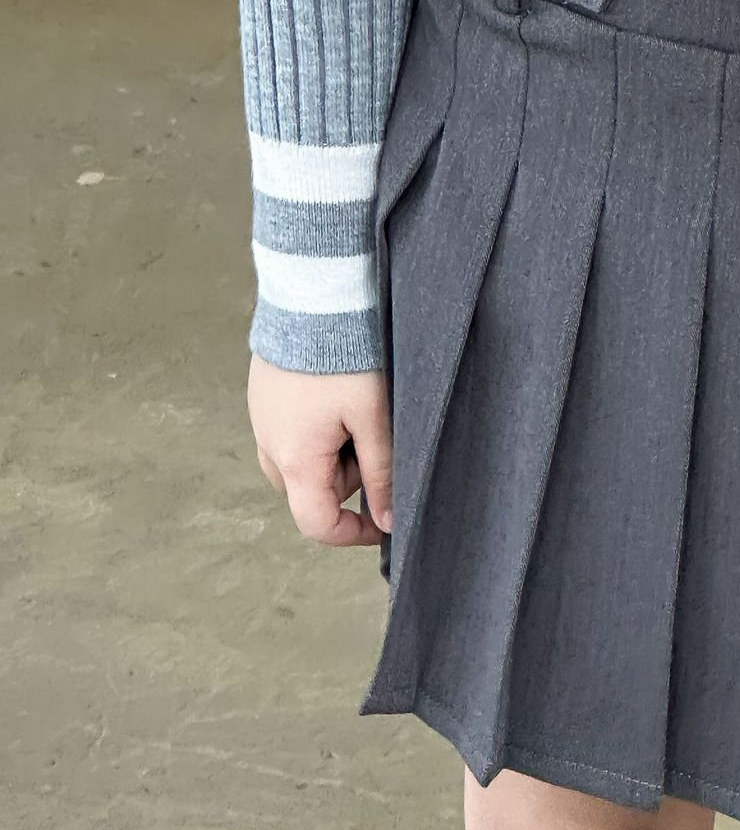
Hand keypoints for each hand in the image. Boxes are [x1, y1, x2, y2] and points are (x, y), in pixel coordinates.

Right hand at [248, 357, 393, 545]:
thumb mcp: (373, 418)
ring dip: (334, 449)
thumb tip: (387, 519)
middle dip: (348, 475)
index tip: (384, 520)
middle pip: (313, 490)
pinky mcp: (264, 399)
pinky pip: (293, 432)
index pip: (317, 523)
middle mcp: (269, 446)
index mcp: (295, 459)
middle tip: (371, 432)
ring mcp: (262, 421)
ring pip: (305, 460)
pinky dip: (319, 425)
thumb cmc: (344, 357)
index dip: (353, 532)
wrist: (311, 297)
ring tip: (353, 405)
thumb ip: (382, 473)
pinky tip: (334, 393)